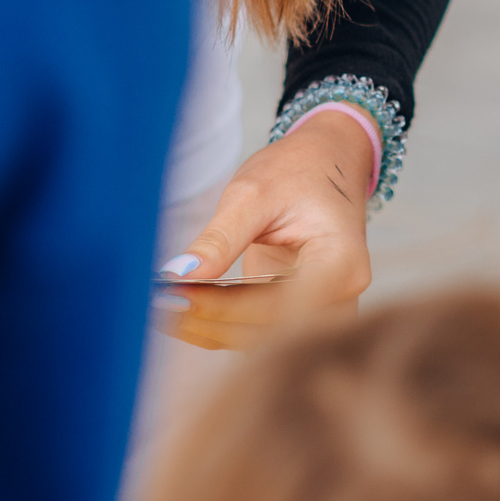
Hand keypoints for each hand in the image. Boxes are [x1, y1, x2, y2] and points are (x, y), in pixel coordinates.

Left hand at [151, 107, 372, 350]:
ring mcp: (323, 309)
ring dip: (209, 327)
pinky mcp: (299, 312)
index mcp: (342, 264)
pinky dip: (217, 324)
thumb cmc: (300, 169)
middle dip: (211, 320)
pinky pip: (255, 330)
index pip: (279, 305)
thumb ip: (220, 238)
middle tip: (157, 302)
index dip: (224, 307)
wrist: (325, 162)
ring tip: (161, 306)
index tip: (175, 294)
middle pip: (270, 330)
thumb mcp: (255, 193)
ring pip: (260, 338)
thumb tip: (178, 275)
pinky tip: (180, 311)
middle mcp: (340, 296)